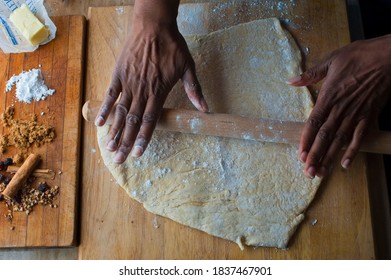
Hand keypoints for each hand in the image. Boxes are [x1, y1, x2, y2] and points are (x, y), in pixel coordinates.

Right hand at [95, 0, 207, 163]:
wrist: (154, 24)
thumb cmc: (172, 45)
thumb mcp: (188, 66)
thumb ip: (194, 89)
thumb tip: (205, 109)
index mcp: (158, 91)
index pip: (150, 121)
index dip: (144, 138)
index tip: (139, 153)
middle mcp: (142, 90)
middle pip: (133, 121)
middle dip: (126, 142)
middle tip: (120, 159)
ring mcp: (128, 82)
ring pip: (121, 111)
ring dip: (115, 131)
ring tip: (109, 147)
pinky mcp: (119, 73)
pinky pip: (110, 94)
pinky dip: (106, 108)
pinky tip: (100, 123)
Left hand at [288, 34, 390, 177]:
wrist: (389, 56)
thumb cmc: (359, 56)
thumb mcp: (331, 60)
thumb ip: (310, 74)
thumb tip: (290, 81)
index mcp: (328, 96)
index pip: (313, 123)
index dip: (306, 141)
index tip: (300, 155)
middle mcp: (340, 109)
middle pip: (324, 137)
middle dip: (315, 156)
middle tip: (308, 172)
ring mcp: (356, 114)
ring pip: (339, 140)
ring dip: (329, 157)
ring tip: (321, 173)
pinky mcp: (370, 115)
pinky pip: (360, 136)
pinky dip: (353, 150)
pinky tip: (345, 164)